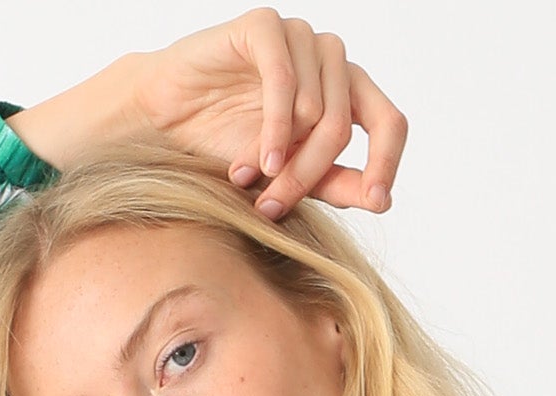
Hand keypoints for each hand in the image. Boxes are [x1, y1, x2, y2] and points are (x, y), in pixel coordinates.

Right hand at [130, 9, 409, 220]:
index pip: (389, 121)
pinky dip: (274, 130)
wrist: (166, 119)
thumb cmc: (226, 143)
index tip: (377, 202)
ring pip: (317, 112)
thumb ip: (335, 183)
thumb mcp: (289, 175)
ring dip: (284, 159)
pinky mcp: (267, 27)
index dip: (387, 162)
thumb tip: (381, 200)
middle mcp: (329, 59)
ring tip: (248, 179)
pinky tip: (258, 162)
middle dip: (309, 176)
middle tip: (273, 208)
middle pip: (343, 127)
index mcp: (344, 92)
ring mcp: (300, 38)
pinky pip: (286, 84)